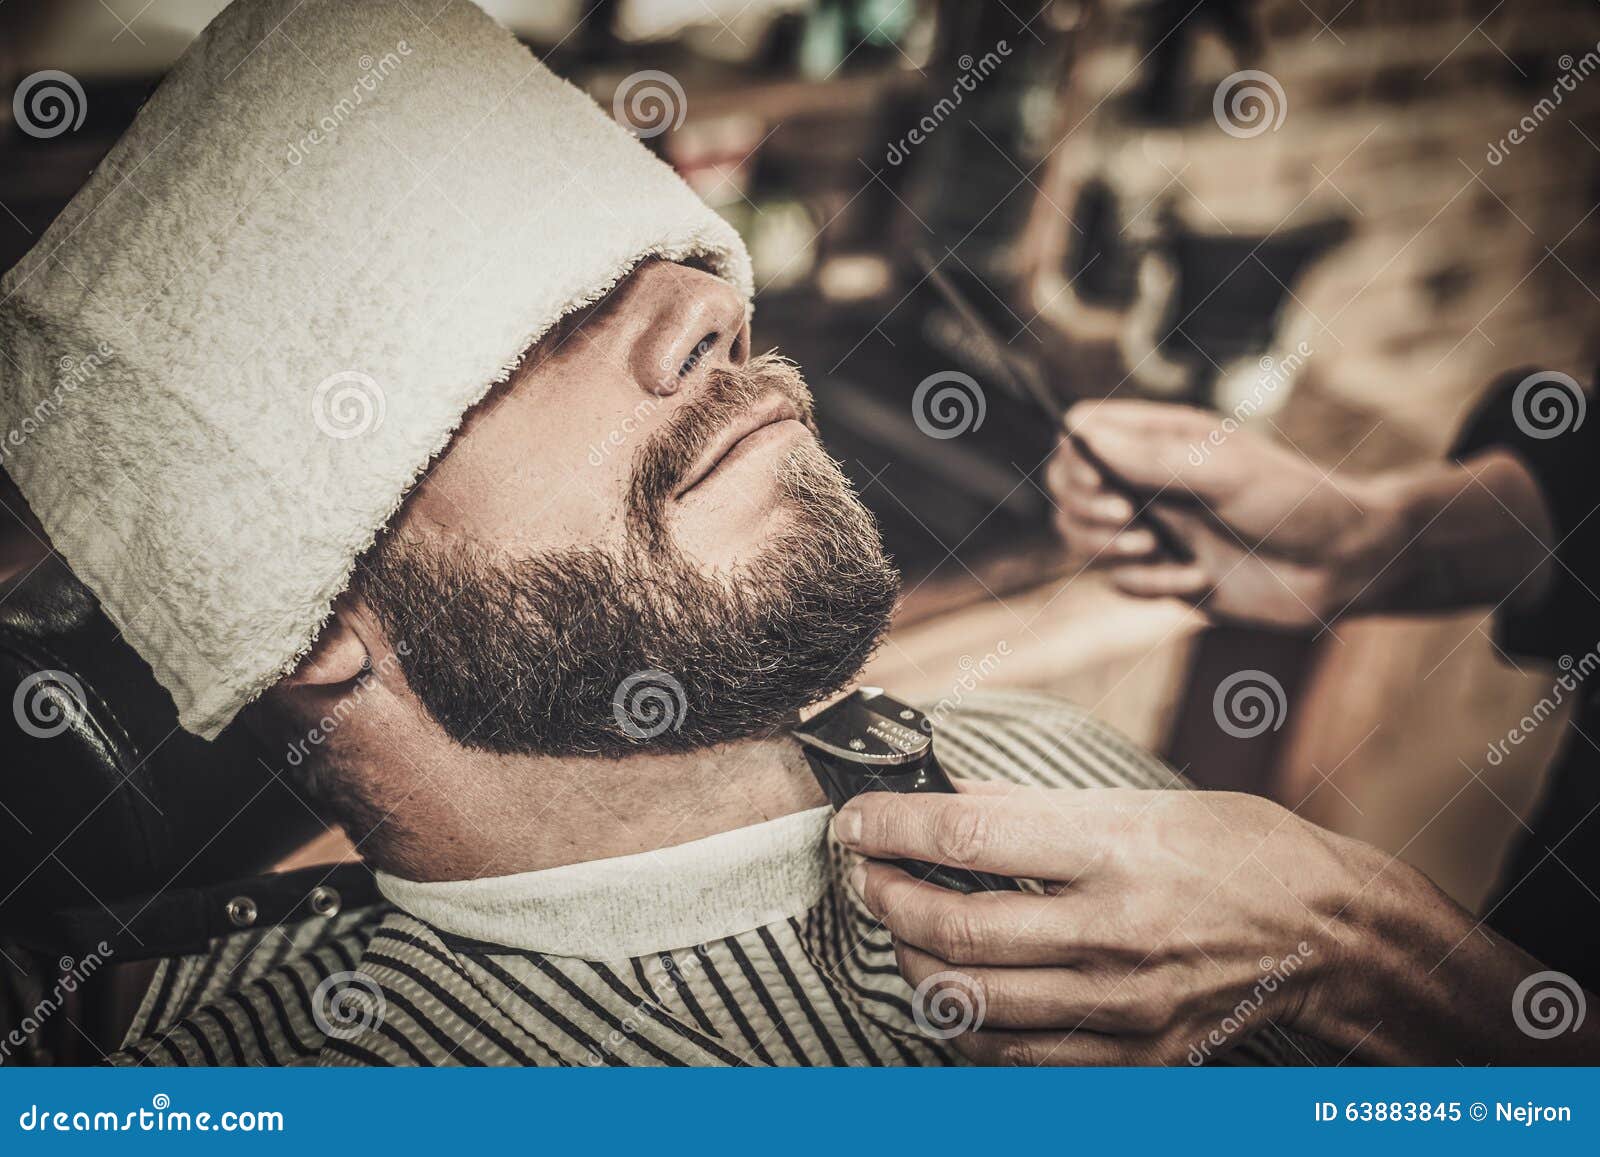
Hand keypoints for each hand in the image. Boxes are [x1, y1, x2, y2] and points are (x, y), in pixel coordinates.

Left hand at [833, 782, 1368, 1064]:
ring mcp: (1124, 1003)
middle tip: (865, 873)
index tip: (856, 820)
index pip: (968, 837)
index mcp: (1115, 849)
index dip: (892, 827)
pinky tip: (948, 993)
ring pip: (974, 1001)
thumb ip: (1035, 809)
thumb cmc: (1238, 851)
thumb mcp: (1141, 801)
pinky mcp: (1136, 1055)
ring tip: (899, 930)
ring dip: (913, 961)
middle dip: (886, 897)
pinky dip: (964, 1027)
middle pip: (958, 927)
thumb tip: (947, 798)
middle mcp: (1115, 931)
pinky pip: (1019, 1057)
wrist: (1331, 934)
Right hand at [1046, 401, 1390, 627]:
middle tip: (1132, 521)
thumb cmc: (1296, 502)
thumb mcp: (1223, 471)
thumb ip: (1148, 456)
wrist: (1345, 567)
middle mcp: (1148, 480)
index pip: (1082, 432)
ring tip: (1159, 552)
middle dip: (1086, 511)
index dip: (1076, 459)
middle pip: (1069, 489)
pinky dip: (1149, 585)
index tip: (1105, 483)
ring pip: (1083, 539)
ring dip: (1109, 551)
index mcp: (1161, 438)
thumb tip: (1077, 433)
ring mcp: (1154, 528)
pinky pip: (1121, 583)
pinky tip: (1197, 579)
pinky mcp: (1164, 575)